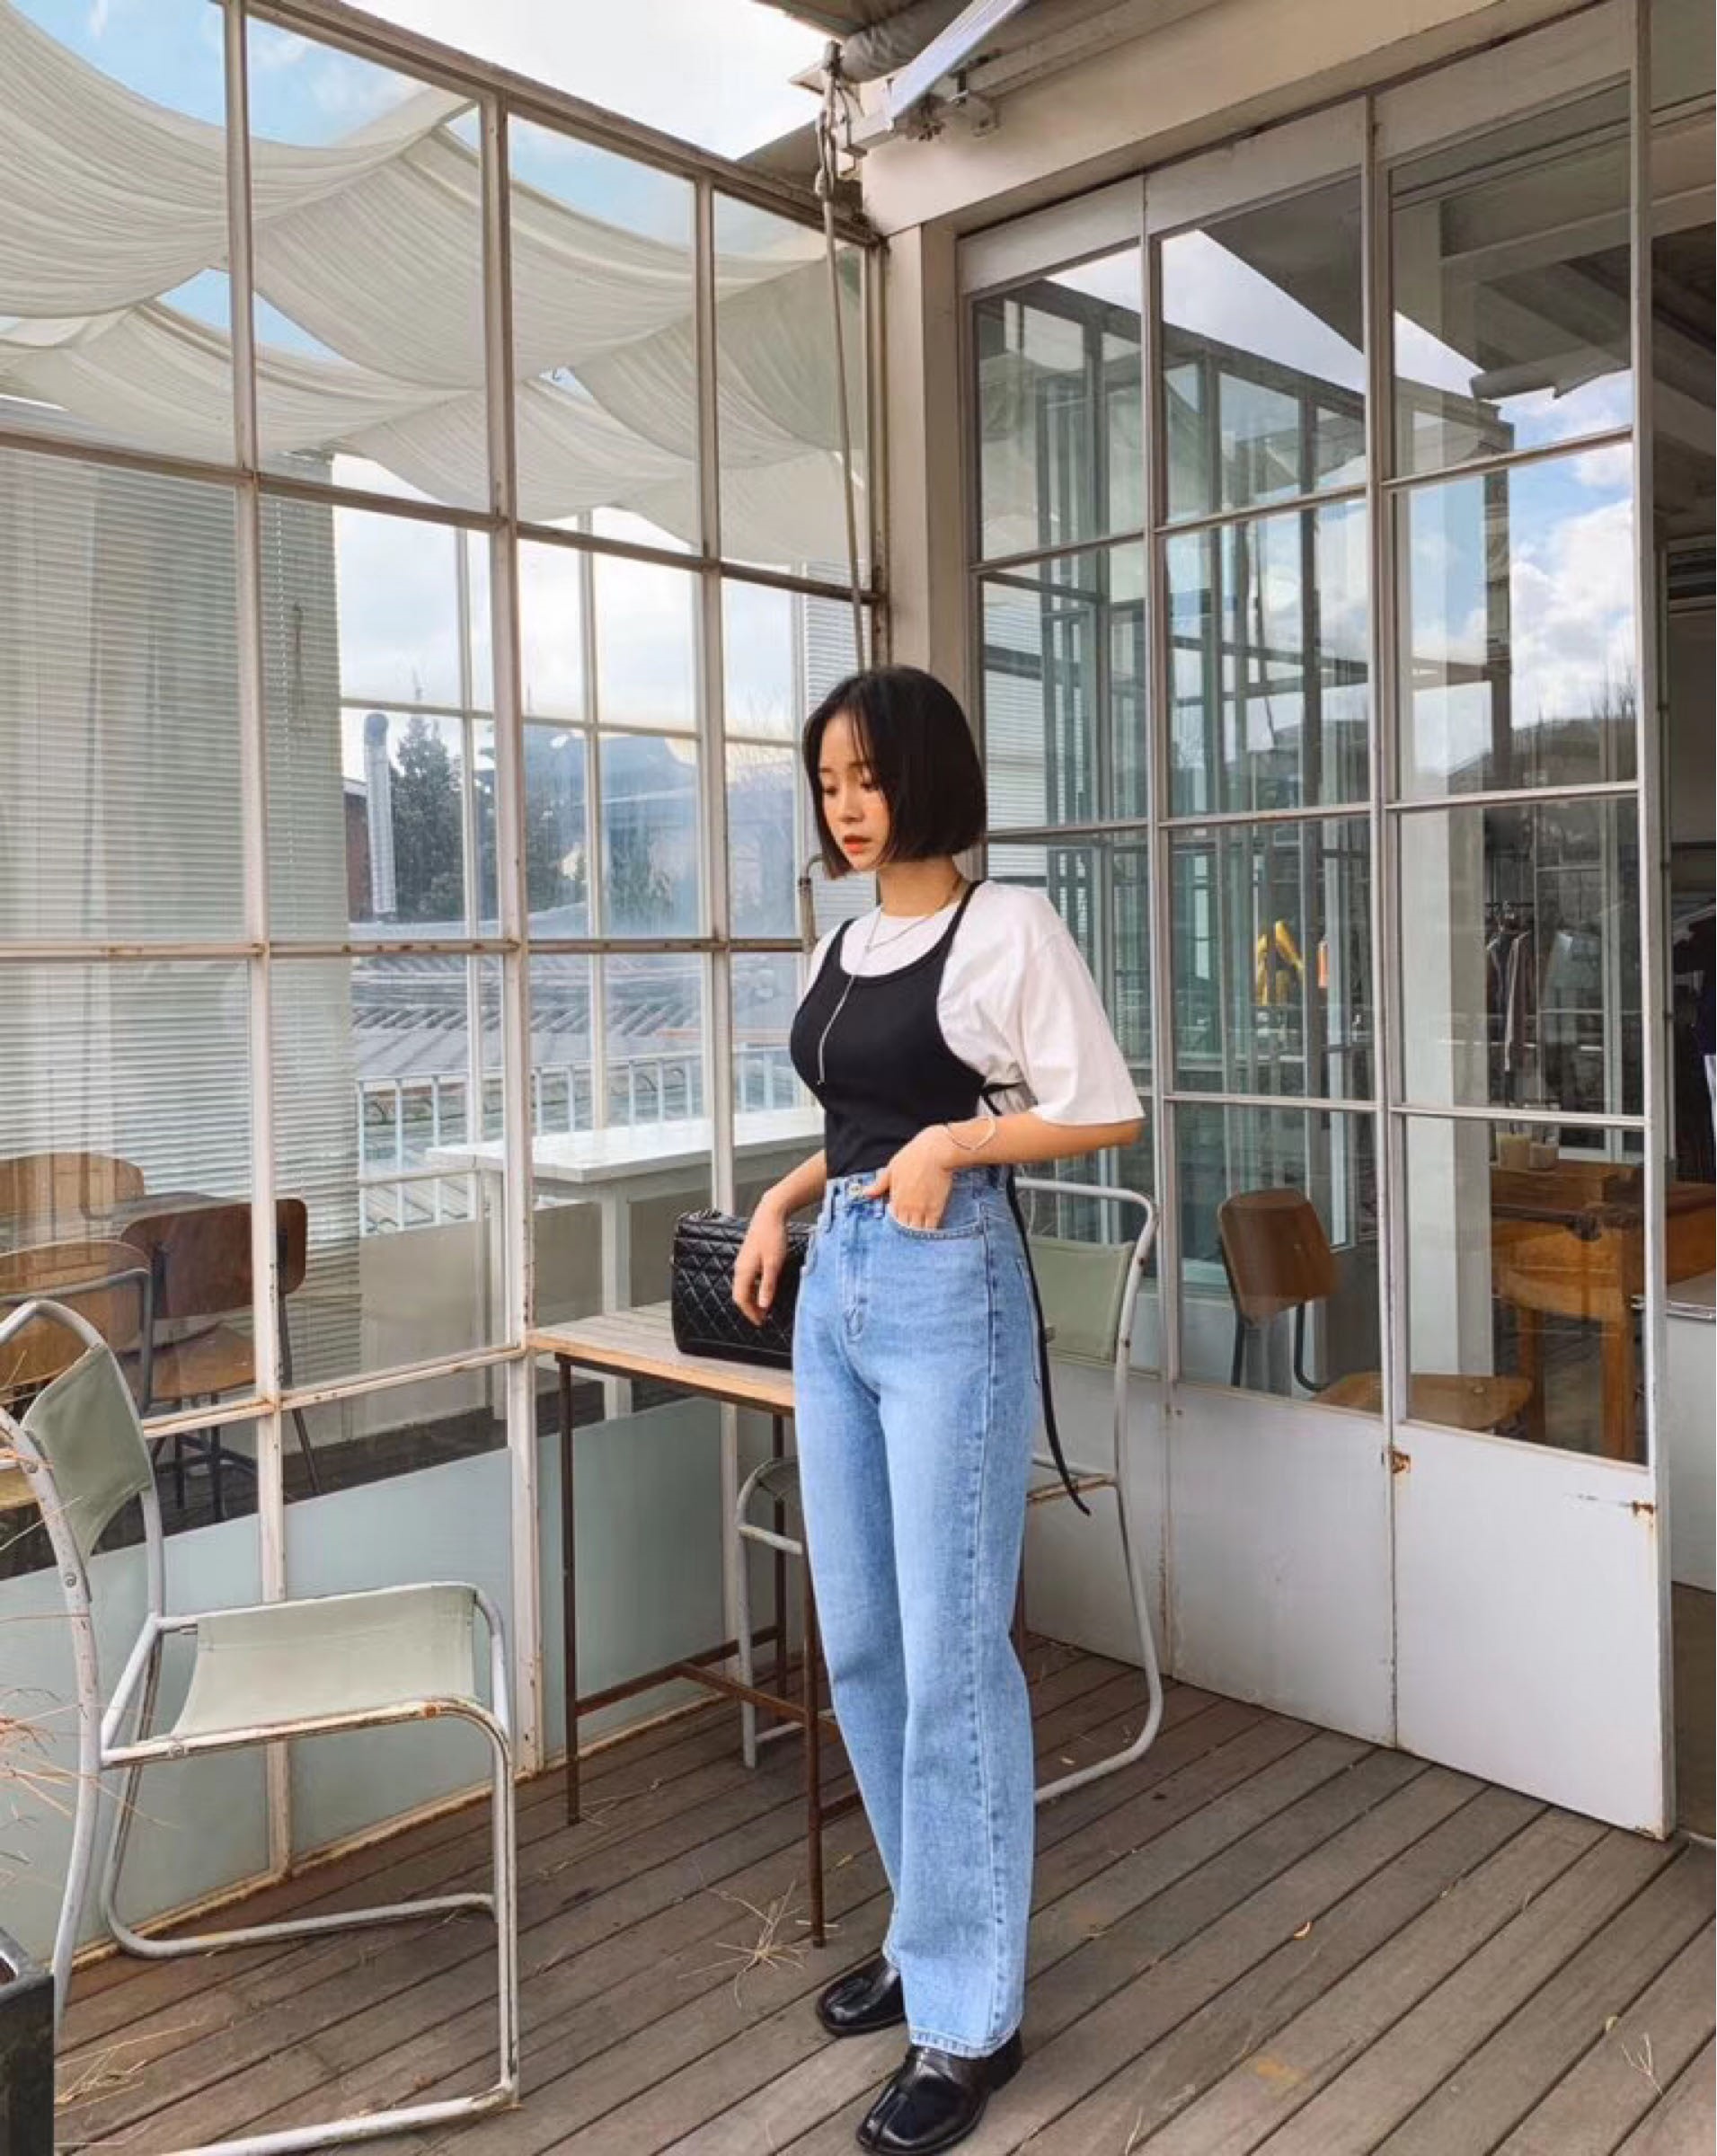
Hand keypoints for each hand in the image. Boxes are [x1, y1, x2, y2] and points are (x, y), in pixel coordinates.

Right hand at [732, 1198, 789, 1326]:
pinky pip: (747, 1278)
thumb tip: (763, 1305)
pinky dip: (754, 1288)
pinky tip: (764, 1288)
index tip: (760, 1322)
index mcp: (744, 1271)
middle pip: (740, 1294)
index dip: (750, 1313)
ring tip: (764, 1306)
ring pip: (743, 1286)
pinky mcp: (749, 1256)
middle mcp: (740, 1267)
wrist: (770, 1214)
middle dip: (750, 1308)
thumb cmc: (773, 1236)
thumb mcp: (774, 1264)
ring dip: (752, 1298)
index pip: (741, 1299)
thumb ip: (768, 1286)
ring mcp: (743, 1261)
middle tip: (763, 1318)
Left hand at [860, 1127, 957, 1229]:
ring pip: (916, 1231)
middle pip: (903, 1229)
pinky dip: (928, 1234)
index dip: (893, 1224)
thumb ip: (879, 1184)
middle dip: (903, 1234)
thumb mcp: (891, 1169)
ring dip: (915, 1236)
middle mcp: (907, 1208)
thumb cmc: (912, 1157)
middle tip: (906, 1235)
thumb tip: (865, 1193)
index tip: (896, 1223)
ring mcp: (921, 1210)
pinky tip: (928, 1237)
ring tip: (915, 1240)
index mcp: (895, 1199)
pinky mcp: (936, 1209)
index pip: (891, 1220)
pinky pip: (931, 1228)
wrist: (935, 1152)